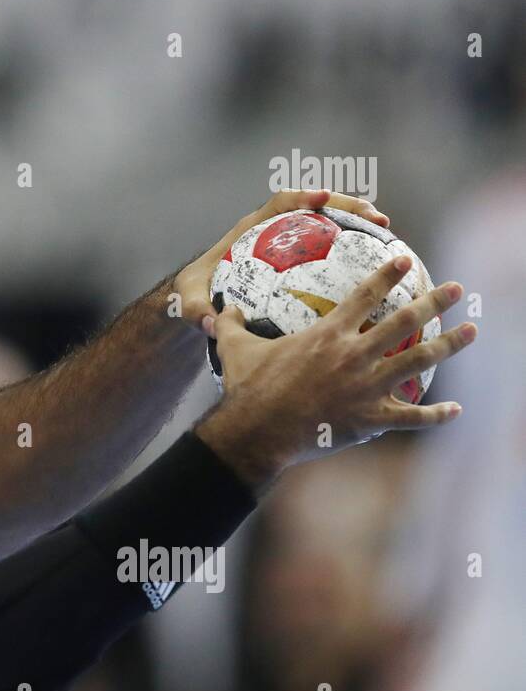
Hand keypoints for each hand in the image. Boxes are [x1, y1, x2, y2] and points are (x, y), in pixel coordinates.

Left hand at [174, 189, 390, 335]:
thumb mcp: (191, 302)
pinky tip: (378, 272)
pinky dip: (353, 255)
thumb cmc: (195, 296)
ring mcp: (290, 247)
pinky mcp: (301, 264)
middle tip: (376, 219)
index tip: (323, 198)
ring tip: (388, 235)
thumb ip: (197, 311)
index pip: (279, 204)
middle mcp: (274, 234)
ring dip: (358, 227)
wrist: (200, 302)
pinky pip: (332, 253)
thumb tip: (211, 324)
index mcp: (251, 233)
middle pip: (316, 208)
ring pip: (330, 227)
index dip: (301, 197)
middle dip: (347, 206)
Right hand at [194, 254, 475, 491]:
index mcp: (326, 335)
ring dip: (450, 344)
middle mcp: (353, 355)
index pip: (364, 296)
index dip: (386, 274)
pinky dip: (437, 414)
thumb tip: (218, 311)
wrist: (257, 431)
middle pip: (403, 321)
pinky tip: (456, 410)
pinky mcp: (371, 419)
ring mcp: (367, 387)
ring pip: (419, 360)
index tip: (404, 260)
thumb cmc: (246, 388)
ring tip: (471, 331)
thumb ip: (231, 326)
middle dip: (433, 301)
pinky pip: (413, 416)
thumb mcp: (234, 349)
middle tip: (454, 287)